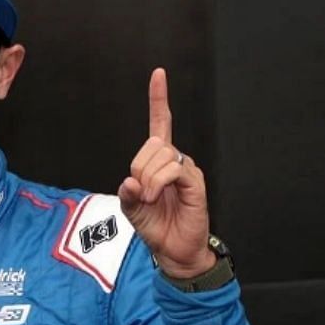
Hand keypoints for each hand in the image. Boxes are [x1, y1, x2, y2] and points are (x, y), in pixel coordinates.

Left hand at [119, 67, 214, 277]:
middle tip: (143, 193)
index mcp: (159, 162)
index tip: (159, 74)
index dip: (159, 100)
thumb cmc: (156, 227)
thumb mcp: (132, 208)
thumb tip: (130, 180)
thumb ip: (128, 192)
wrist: (173, 250)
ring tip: (152, 200)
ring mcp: (187, 170)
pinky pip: (173, 170)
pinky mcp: (196, 182)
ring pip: (161, 156)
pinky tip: (157, 197)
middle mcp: (176, 160)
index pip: (160, 124)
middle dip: (139, 168)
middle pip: (152, 144)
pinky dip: (158, 184)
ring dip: (148, 180)